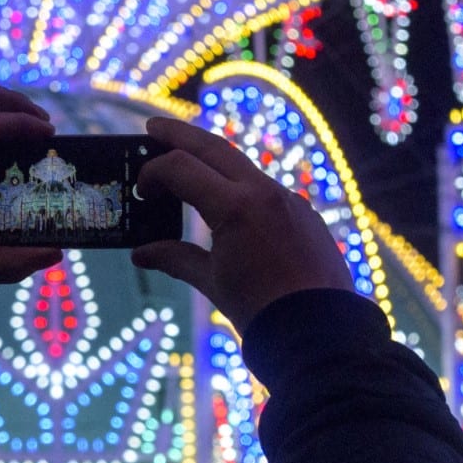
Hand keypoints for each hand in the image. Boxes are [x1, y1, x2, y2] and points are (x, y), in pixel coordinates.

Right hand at [130, 113, 353, 330]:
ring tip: (188, 163)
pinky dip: (240, 187)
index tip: (141, 189)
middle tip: (153, 128)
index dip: (155, 172)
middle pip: (214, 147)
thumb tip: (142, 252)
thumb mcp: (212, 283)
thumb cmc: (262, 311)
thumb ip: (175, 259)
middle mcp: (264, 192)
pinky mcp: (305, 214)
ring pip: (243, 167)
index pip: (182, 168)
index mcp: (235, 207)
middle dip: (180, 136)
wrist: (321, 333)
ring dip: (212, 160)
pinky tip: (228, 202)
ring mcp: (289, 200)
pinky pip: (266, 190)